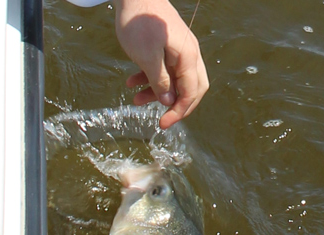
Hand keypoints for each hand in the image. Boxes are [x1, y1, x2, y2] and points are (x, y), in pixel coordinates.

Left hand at [115, 0, 209, 128]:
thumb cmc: (140, 21)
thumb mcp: (147, 56)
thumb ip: (160, 81)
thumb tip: (169, 101)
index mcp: (188, 57)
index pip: (191, 92)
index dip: (179, 111)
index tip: (164, 124)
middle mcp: (189, 54)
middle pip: (190, 88)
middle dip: (175, 105)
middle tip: (162, 118)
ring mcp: (179, 49)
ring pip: (174, 79)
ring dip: (157, 92)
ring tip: (136, 98)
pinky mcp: (167, 46)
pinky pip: (164, 68)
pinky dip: (150, 77)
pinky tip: (132, 81)